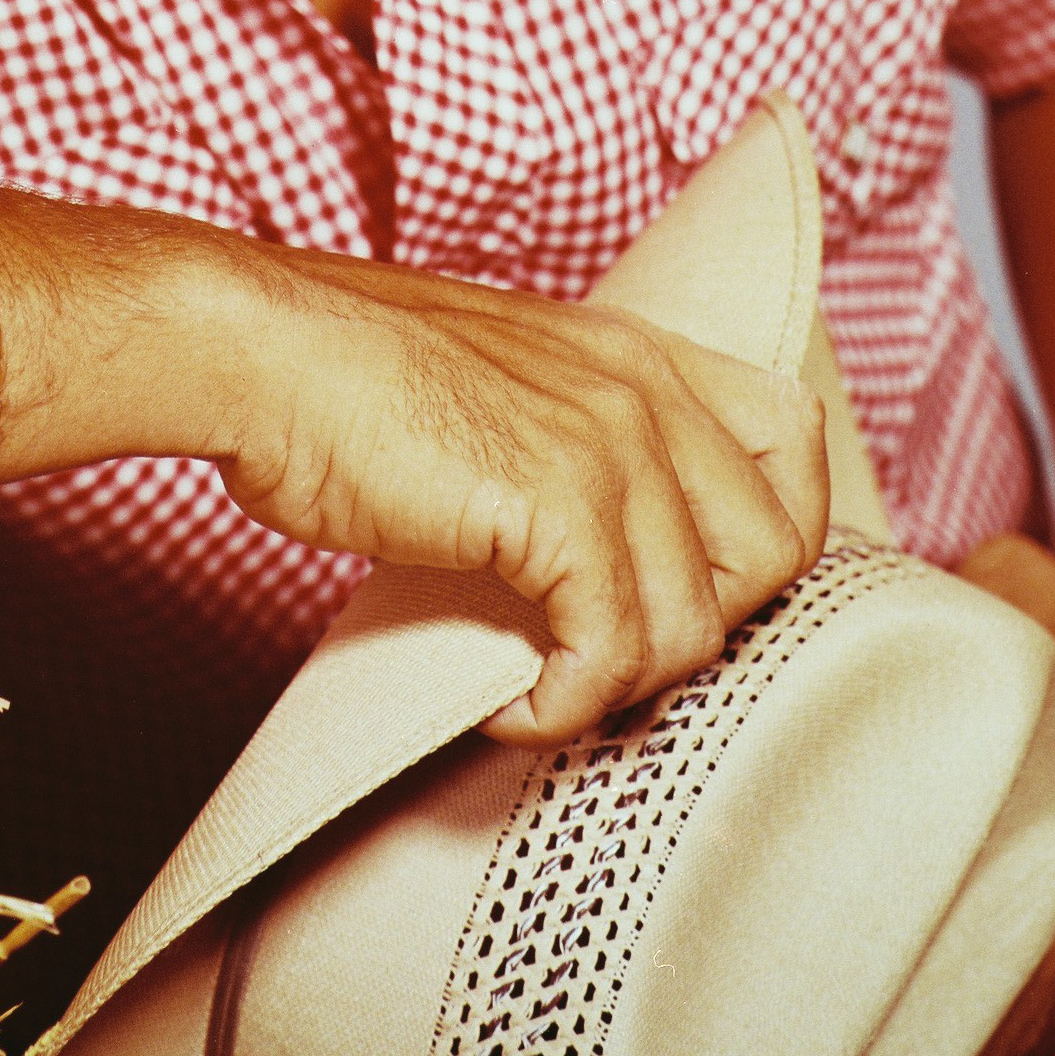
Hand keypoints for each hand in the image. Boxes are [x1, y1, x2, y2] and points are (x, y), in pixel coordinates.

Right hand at [214, 257, 828, 746]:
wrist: (259, 351)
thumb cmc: (342, 378)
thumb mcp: (499, 384)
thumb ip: (574, 444)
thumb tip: (608, 570)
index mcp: (634, 350)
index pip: (795, 440)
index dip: (771, 541)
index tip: (694, 595)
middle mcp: (640, 384)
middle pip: (776, 549)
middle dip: (706, 629)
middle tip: (609, 654)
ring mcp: (607, 438)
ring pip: (698, 622)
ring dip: (622, 686)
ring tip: (543, 687)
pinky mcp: (555, 501)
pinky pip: (611, 652)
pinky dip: (562, 706)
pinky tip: (505, 704)